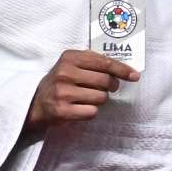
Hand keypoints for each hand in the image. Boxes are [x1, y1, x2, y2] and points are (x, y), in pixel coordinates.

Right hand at [25, 50, 139, 130]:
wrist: (37, 102)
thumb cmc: (62, 81)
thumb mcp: (72, 64)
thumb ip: (94, 61)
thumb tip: (125, 69)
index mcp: (70, 58)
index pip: (104, 63)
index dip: (122, 70)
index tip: (134, 76)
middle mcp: (65, 73)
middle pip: (105, 81)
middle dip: (111, 86)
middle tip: (106, 88)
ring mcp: (63, 92)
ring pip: (101, 97)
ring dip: (100, 100)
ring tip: (88, 98)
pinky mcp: (62, 110)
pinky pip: (92, 112)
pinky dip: (91, 111)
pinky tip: (81, 108)